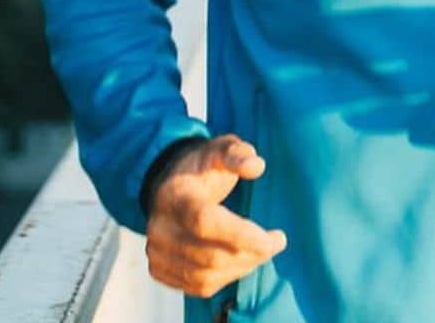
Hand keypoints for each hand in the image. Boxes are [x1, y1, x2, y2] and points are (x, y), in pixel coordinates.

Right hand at [145, 135, 286, 297]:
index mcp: (175, 195)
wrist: (170, 186)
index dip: (240, 234)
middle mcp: (160, 228)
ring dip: (242, 268)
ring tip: (263, 251)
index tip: (274, 239)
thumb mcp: (222, 149)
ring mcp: (156, 252)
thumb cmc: (204, 167)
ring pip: (204, 276)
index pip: (205, 222)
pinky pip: (197, 286)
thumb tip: (256, 166)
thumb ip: (238, 154)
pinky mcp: (159, 269)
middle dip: (251, 253)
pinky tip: (243, 261)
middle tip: (277, 241)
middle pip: (208, 255)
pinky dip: (226, 279)